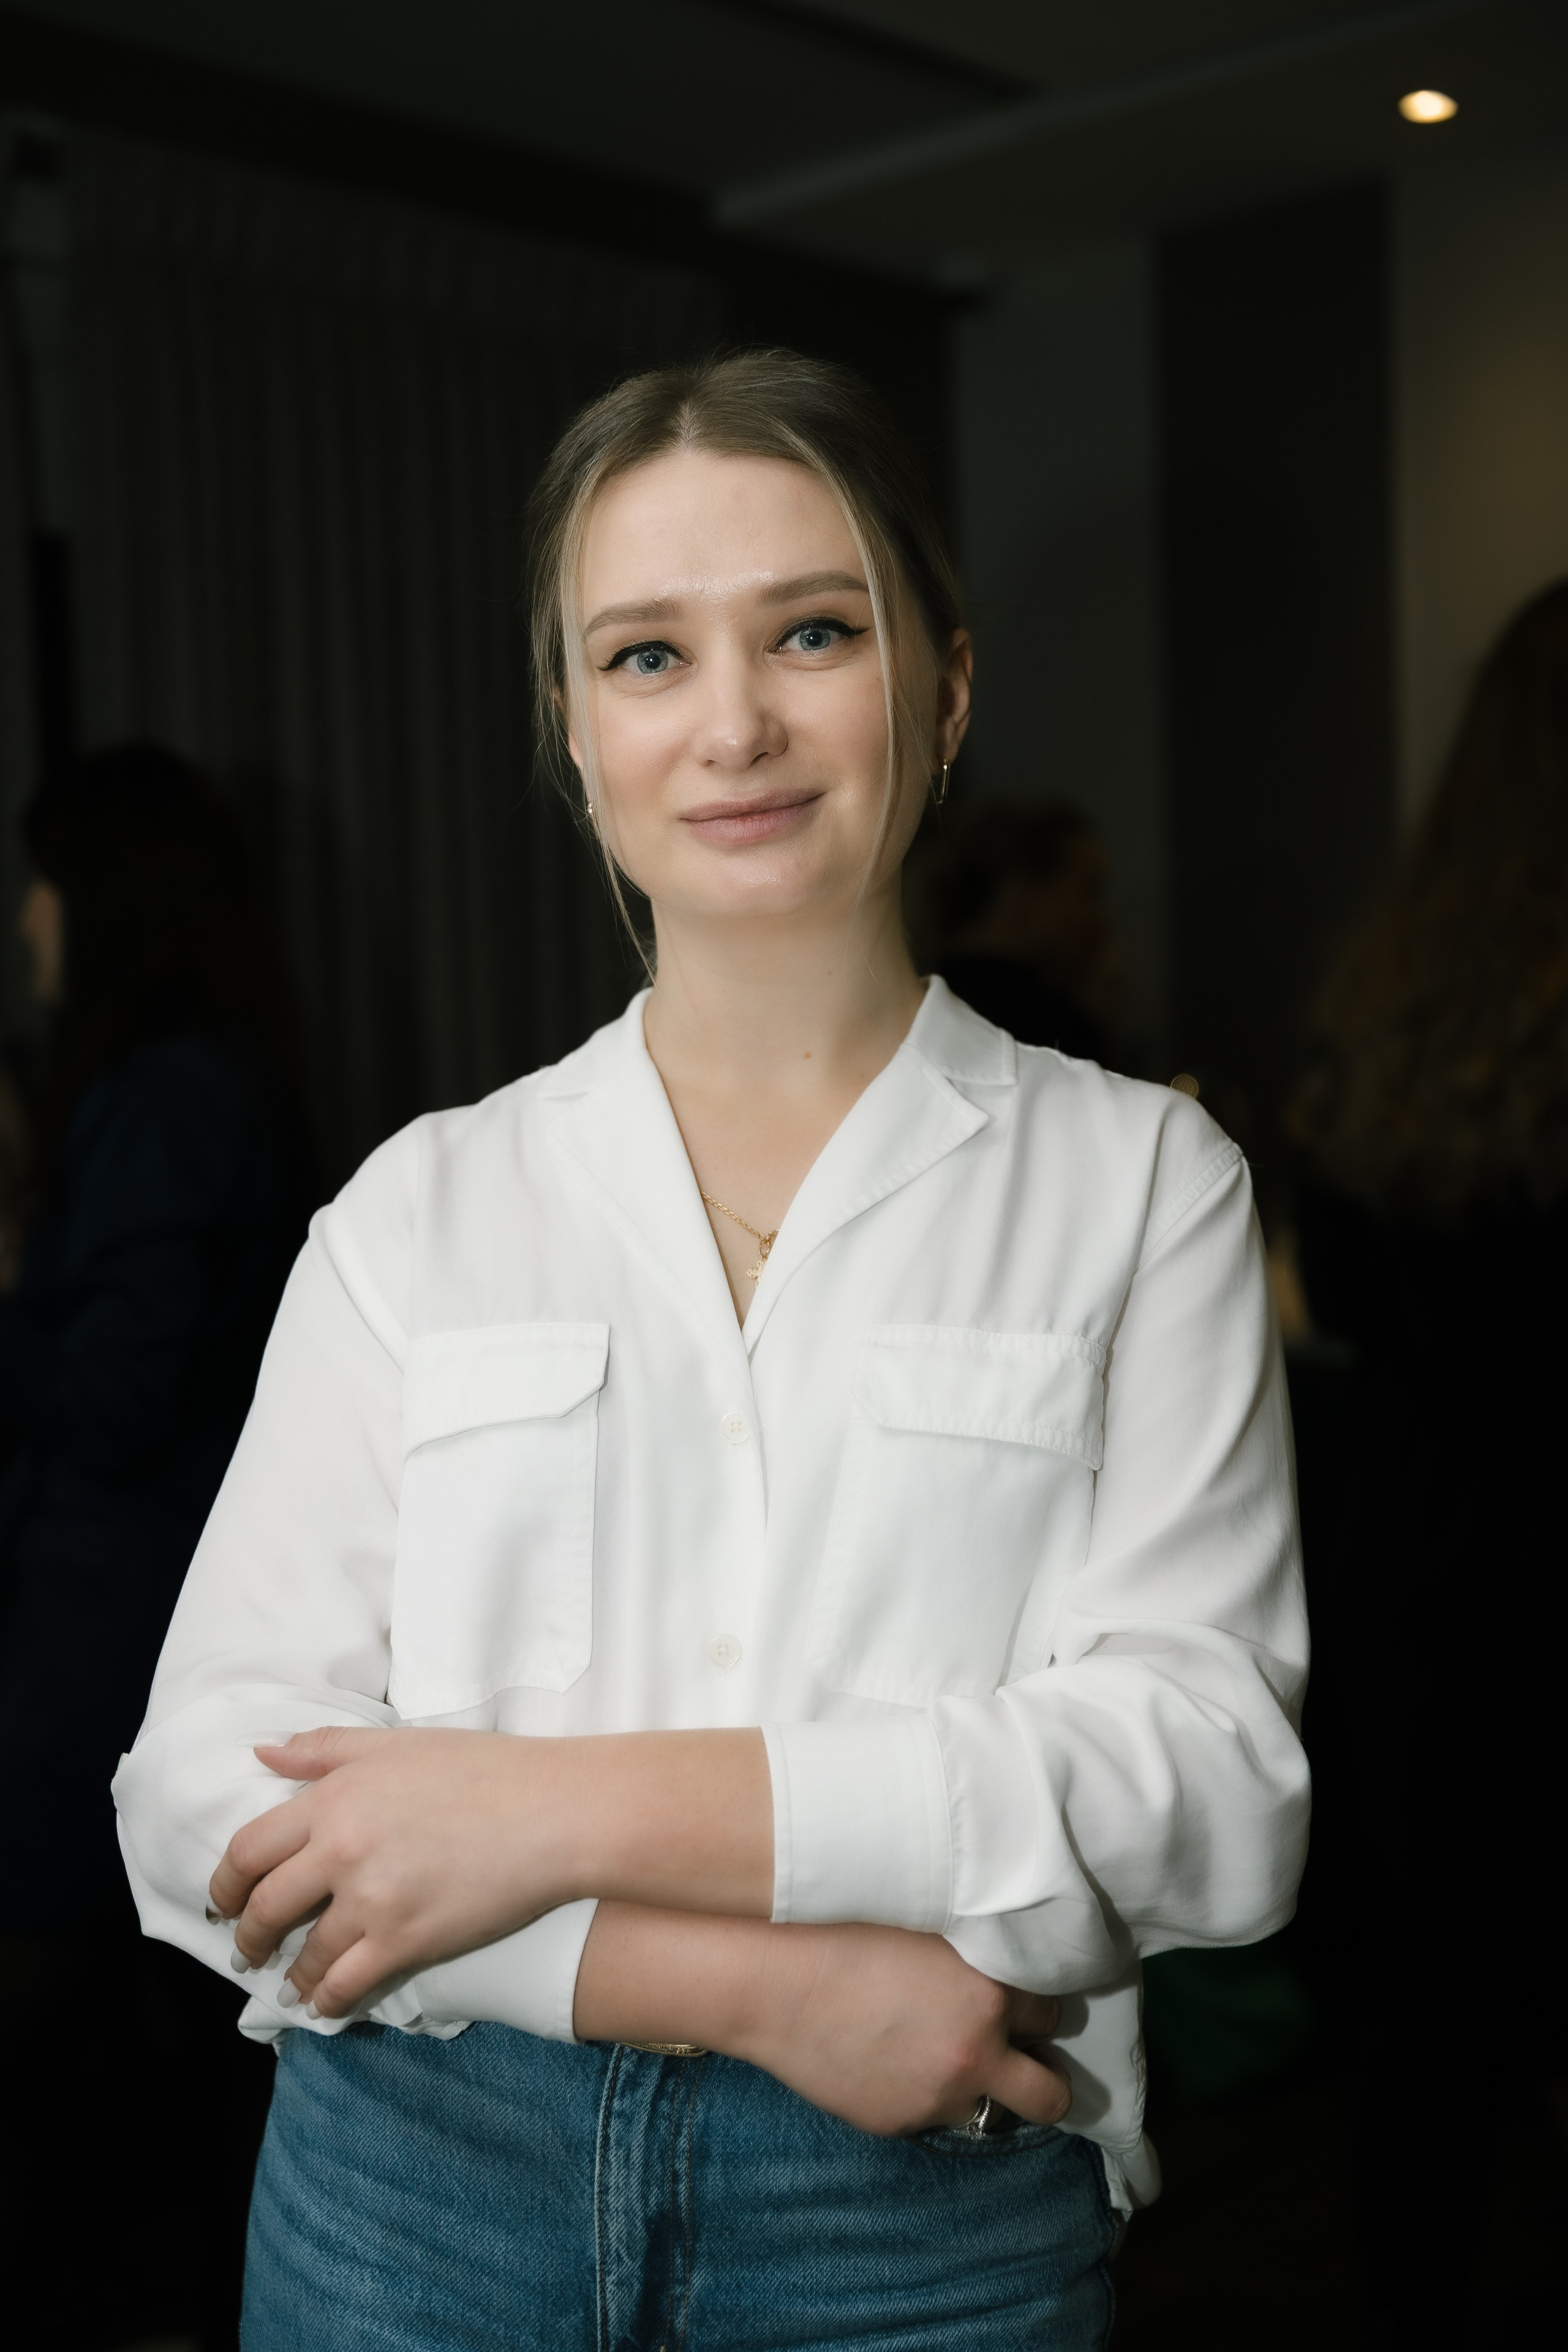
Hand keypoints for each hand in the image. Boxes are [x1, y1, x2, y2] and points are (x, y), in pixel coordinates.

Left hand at [209, 1723, 772, 2018]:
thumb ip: (325, 1749)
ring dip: (290, 1975)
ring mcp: (371, 1900)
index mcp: (335, 1796)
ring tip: (289, 1983)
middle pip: (265, 1906)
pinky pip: (345, 1985)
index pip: (249, 1848)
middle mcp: (341, 1849)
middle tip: (247, 1948)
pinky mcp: (405, 1941)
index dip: (226, 1882)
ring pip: (304, 1954)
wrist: (556, 1811)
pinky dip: (327, 2000)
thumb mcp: (399, 1743)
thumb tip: (263, 1753)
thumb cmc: (486, 1769)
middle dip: (249, 1936)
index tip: (224, 1899)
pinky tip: (326, 2004)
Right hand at [576, 1904, 1070, 2137]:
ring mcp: (937, 2095)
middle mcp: (976, 2051)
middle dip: (1044, 2077)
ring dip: (980, 2089)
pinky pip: (931, 2117)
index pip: (1055, 2014)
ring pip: (991, 2112)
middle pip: (1053, 2094)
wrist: (773, 1979)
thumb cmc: (842, 1928)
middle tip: (1022, 2056)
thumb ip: (975, 1948)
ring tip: (946, 2057)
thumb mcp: (928, 1923)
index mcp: (990, 1993)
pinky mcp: (898, 2123)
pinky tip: (891, 2059)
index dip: (1041, 2007)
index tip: (1028, 2002)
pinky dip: (924, 2095)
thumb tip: (1005, 1947)